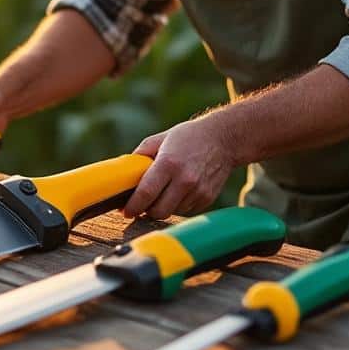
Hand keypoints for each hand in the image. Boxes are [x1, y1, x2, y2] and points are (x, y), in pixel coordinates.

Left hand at [123, 114, 240, 219]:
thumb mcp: (161, 139)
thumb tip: (124, 173)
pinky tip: (180, 190)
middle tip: (142, 204)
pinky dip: (179, 204)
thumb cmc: (189, 137)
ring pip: (172, 212)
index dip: (133, 206)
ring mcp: (198, 191)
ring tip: (165, 191)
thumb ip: (140, 155)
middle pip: (158, 211)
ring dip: (164, 206)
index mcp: (168, 163)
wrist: (223, 139)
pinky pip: (186, 210)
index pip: (146, 193)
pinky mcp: (207, 198)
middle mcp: (184, 180)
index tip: (126, 211)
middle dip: (146, 210)